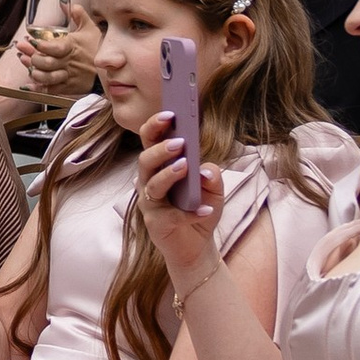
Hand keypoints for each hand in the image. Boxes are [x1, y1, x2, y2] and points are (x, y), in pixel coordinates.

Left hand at [21, 9, 99, 102]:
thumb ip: (78, 14)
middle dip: (33, 57)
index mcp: (73, 47)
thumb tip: (65, 3)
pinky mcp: (68, 87)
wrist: (111, 70)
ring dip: (33, 71)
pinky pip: (51, 90)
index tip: (31, 40)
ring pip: (47, 77)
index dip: (42, 46)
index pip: (56, 48)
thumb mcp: (91, 28)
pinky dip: (37, 88)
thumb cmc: (98, 47)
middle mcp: (69, 62)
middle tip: (23, 51)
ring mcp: (68, 76)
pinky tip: (27, 85)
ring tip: (25, 63)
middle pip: (47, 63)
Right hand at [135, 125, 224, 282]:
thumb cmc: (199, 208)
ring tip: (186, 166)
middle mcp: (149, 182)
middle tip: (180, 142)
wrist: (197, 246)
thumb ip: (212, 176)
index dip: (155, 126)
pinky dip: (190, 212)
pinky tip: (205, 209)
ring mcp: (151, 204)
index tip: (170, 113)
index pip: (151, 141)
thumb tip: (206, 169)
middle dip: (160, 149)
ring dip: (169, 174)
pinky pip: (171, 215)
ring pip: (152, 185)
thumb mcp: (214, 189)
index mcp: (160, 166)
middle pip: (145, 160)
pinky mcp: (157, 224)